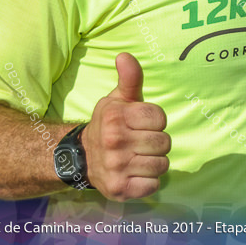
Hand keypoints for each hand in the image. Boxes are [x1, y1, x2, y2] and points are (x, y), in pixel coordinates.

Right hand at [81, 53, 170, 199]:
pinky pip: (153, 186)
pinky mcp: (119, 189)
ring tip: (138, 158)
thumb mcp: (118, 99)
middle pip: (164, 142)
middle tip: (140, 143)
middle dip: (156, 143)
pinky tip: (135, 174)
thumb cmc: (109, 125)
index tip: (141, 124)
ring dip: (154, 163)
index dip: (155, 121)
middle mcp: (114, 142)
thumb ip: (129, 78)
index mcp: (116, 117)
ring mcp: (116, 168)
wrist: (81, 158)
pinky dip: (149, 182)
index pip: (160, 118)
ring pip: (162, 165)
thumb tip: (125, 56)